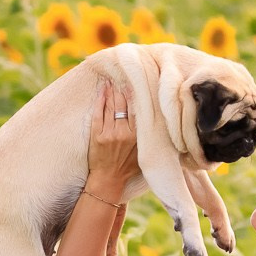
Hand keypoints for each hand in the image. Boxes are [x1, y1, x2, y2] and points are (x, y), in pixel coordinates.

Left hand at [88, 78, 139, 196]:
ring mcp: (109, 133)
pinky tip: (103, 89)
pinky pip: (98, 112)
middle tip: (124, 74)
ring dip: (112, 90)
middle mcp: (124, 133)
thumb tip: (158, 115)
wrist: (109, 181)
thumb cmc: (129, 167)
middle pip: (124, 103)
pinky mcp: (96, 135)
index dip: (138, 92)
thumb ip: (150, 134)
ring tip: (113, 78)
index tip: (139, 80)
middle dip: (124, 87)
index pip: (138, 108)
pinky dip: (100, 99)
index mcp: (138, 136)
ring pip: (112, 105)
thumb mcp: (144, 150)